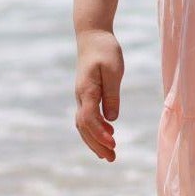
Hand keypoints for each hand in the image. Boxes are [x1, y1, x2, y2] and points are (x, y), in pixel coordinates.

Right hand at [74, 29, 123, 161]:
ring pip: (83, 125)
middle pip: (84, 127)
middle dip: (97, 145)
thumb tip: (112, 119)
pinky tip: (108, 136)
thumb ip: (112, 94)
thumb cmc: (105, 50)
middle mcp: (80, 96)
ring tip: (109, 154)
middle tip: (112, 158)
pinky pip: (87, 118)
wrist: (92, 36)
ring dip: (95, 141)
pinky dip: (94, 130)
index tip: (113, 143)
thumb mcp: (114, 70)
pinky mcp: (86, 95)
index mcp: (86, 90)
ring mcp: (81, 96)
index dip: (100, 134)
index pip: (90, 119)